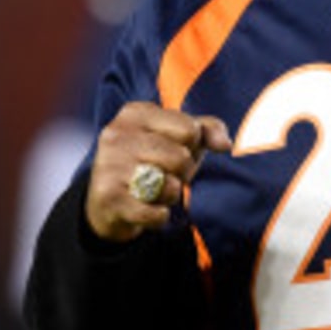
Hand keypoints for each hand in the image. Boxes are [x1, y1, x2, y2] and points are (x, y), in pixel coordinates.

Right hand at [85, 102, 231, 242]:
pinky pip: (155, 213)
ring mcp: (109, 165)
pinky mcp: (108, 197)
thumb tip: (225, 144)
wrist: (106, 201)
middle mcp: (117, 134)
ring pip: (170, 186)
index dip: (192, 146)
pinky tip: (146, 209)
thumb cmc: (150, 161)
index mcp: (135, 113)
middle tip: (165, 175)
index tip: (174, 150)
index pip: (189, 129)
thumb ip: (206, 131)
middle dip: (183, 173)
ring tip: (155, 191)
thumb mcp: (178, 138)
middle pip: (181, 158)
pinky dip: (159, 217)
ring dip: (171, 195)